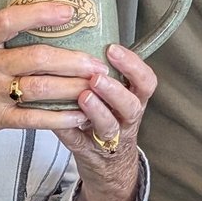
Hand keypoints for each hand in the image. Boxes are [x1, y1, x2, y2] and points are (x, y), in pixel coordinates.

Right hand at [0, 3, 106, 174]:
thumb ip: (0, 40)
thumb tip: (41, 22)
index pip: (9, 20)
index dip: (40, 14)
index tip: (69, 11)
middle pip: (36, 58)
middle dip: (73, 60)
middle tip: (97, 63)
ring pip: (40, 89)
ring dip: (73, 88)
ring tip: (95, 86)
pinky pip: (34, 119)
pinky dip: (60, 117)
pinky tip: (79, 115)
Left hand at [54, 44, 155, 200]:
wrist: (108, 164)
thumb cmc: (109, 117)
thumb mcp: (116, 96)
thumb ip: (103, 73)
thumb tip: (76, 36)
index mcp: (134, 100)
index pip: (145, 82)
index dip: (133, 66)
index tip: (114, 50)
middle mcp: (126, 119)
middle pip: (130, 106)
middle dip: (114, 90)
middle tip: (97, 77)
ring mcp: (108, 138)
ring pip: (108, 126)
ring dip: (97, 110)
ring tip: (83, 96)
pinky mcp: (87, 151)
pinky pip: (77, 141)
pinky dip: (67, 129)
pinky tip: (55, 118)